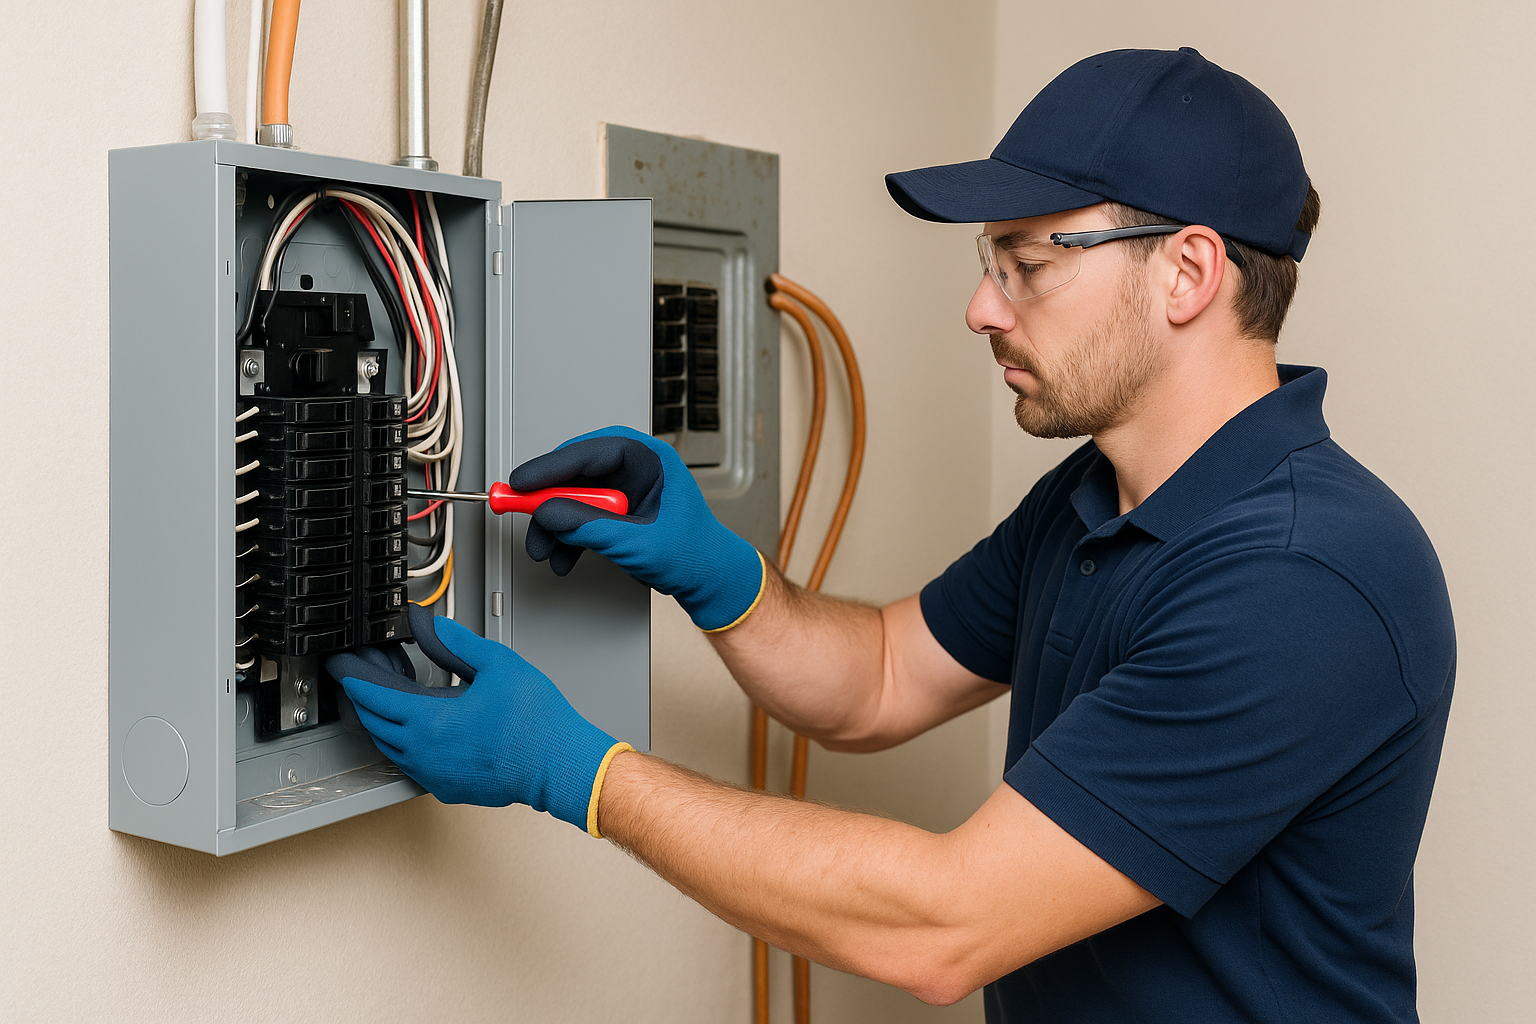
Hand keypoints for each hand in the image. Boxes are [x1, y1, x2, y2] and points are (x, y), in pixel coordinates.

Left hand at [324, 605, 630, 834]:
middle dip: (363, 702)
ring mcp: (435, 775)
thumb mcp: (497, 664)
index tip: (344, 669)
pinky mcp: (449, 788)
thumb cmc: (536, 723)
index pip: (375, 699)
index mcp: (429, 722)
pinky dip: (404, 746)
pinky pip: (412, 766)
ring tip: (386, 705)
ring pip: (391, 749)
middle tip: (360, 683)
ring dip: (383, 726)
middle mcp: (424, 754)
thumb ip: (457, 643)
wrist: (560, 765)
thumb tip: (432, 627)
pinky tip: (418, 733)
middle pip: (375, 726)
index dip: (355, 681)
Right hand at [509, 424, 765, 631]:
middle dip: (547, 501)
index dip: (550, 466)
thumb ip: (590, 527)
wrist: (708, 580)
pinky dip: (567, 537)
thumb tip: (549, 514)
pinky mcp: (615, 510)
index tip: (521, 482)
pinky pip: (580, 516)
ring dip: (554, 526)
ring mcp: (623, 489)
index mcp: (650, 459)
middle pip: (575, 473)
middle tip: (520, 514)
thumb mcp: (638, 542)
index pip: (590, 452)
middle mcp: (634, 468)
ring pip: (572, 497)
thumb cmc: (695, 554)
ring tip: (544, 551)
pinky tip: (562, 558)